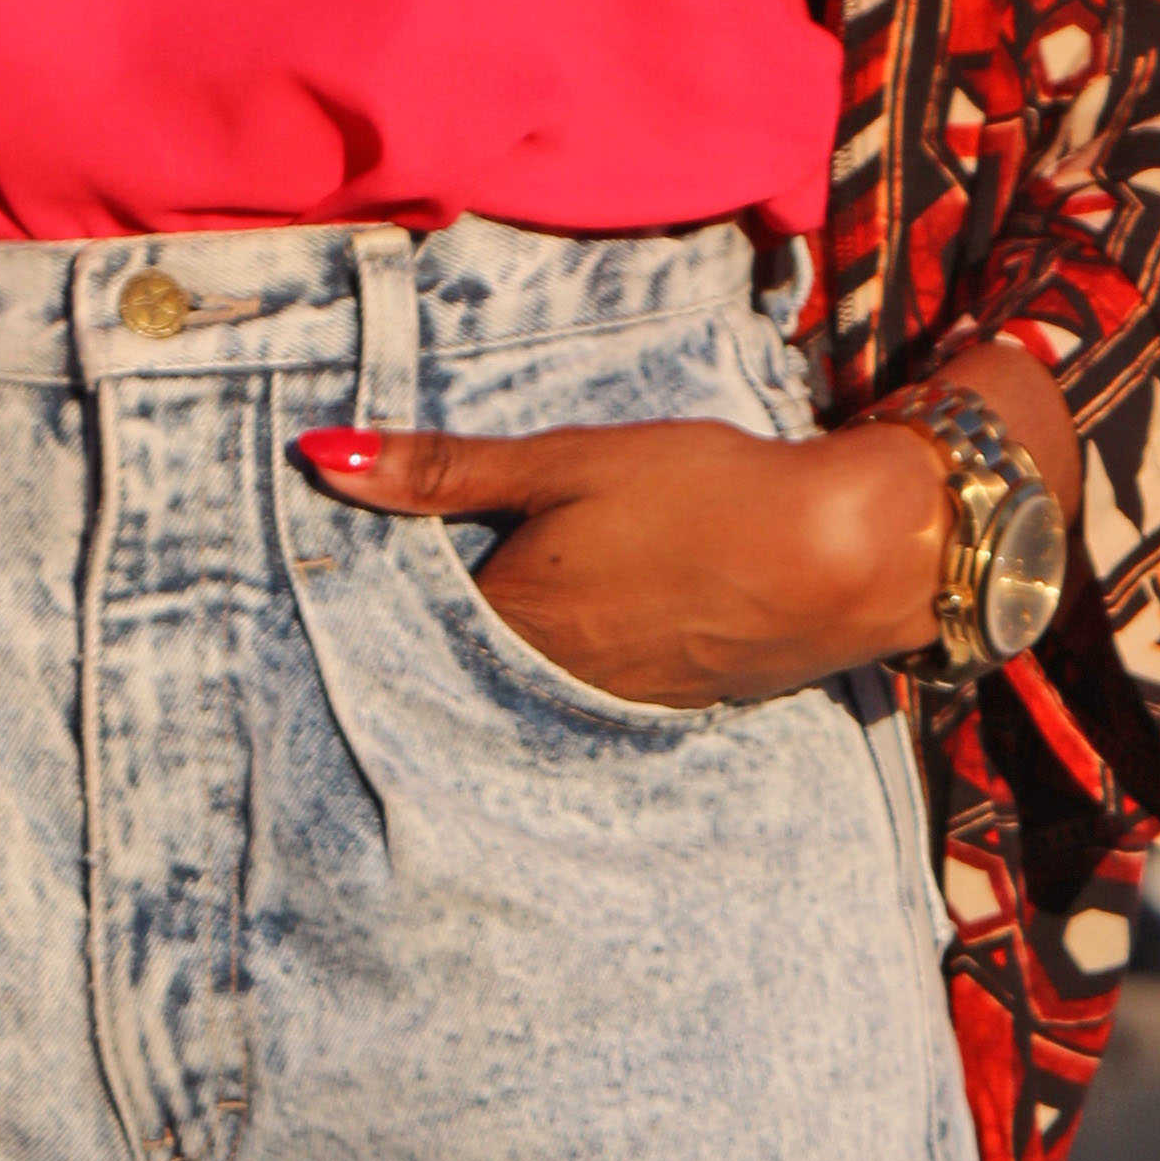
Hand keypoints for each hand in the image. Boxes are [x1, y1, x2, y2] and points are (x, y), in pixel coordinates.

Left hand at [295, 414, 949, 710]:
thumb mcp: (567, 460)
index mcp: (510, 616)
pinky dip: (572, 655)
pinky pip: (585, 684)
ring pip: (525, 670)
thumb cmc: (702, 494)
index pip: (408, 613)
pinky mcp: (662, 702)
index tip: (347, 558)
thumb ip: (445, 469)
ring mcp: (607, 699)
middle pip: (464, 649)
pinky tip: (595, 616)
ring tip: (516, 589)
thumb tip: (318, 458)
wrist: (841, 557)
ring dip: (507, 640)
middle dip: (436, 616)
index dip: (381, 579)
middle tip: (404, 575)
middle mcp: (545, 677)